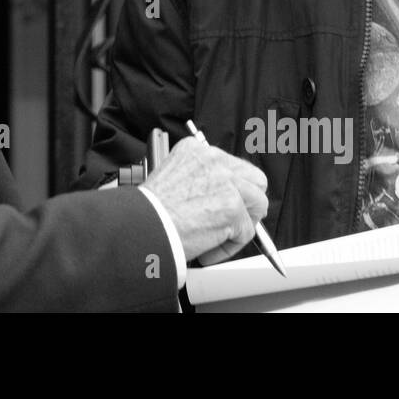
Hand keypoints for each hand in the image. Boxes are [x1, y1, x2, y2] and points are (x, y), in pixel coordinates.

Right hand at [142, 134, 268, 264]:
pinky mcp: (232, 207)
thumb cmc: (148, 211)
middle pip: (254, 179)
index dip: (231, 190)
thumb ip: (198, 179)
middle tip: (231, 221)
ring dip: (240, 225)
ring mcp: (226, 182)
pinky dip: (227, 247)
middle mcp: (213, 159)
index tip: (223, 205)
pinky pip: (246, 233)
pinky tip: (206, 248)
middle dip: (247, 202)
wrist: (141, 227)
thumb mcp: (171, 178)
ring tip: (217, 237)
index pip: (232, 166)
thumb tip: (217, 196)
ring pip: (257, 204)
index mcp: (196, 150)